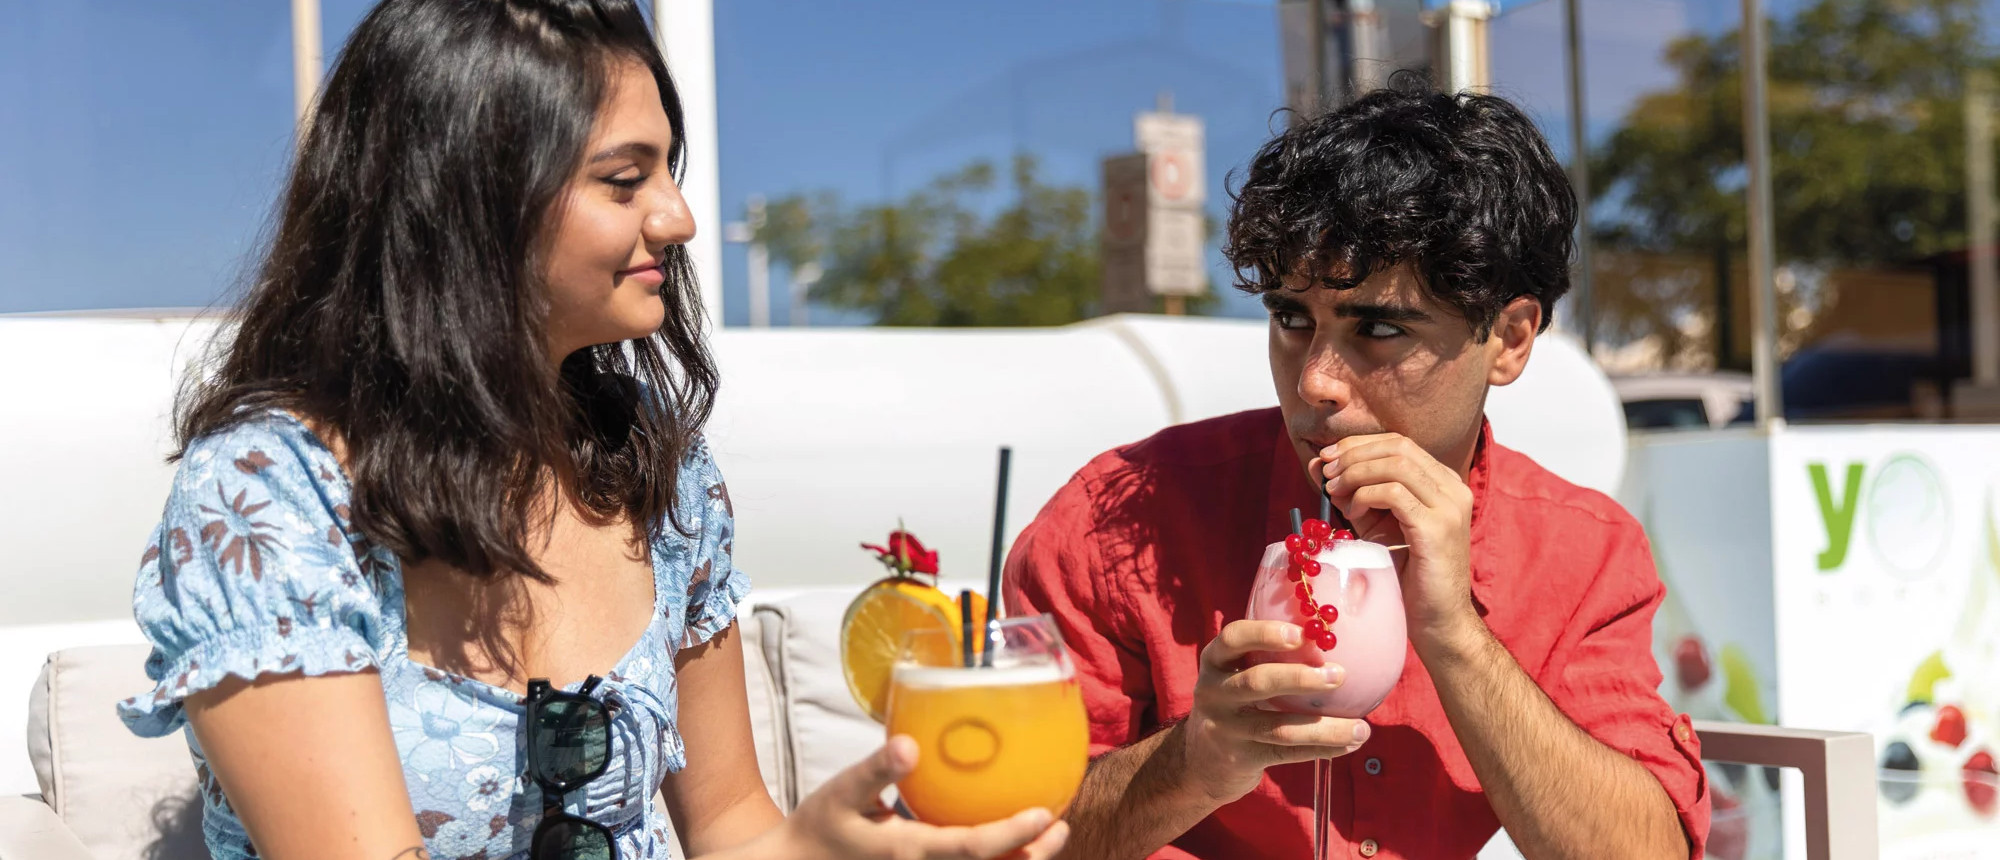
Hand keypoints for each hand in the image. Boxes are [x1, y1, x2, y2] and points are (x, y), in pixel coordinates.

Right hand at [770, 736, 1068, 859]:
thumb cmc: (819, 827)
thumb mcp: (841, 794)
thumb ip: (875, 771)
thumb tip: (909, 744)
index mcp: (908, 854)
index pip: (973, 849)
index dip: (1013, 835)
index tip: (1046, 813)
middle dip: (1033, 855)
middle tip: (1061, 826)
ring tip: (1049, 834)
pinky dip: (996, 858)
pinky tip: (1012, 841)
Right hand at [1177, 619, 1372, 803]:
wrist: (1199, 762)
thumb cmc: (1235, 705)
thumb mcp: (1235, 676)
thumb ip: (1267, 659)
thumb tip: (1332, 641)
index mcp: (1215, 662)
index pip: (1233, 638)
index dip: (1265, 634)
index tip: (1301, 634)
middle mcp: (1214, 692)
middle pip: (1257, 682)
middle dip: (1301, 678)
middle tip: (1340, 675)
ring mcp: (1225, 728)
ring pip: (1279, 727)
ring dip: (1325, 727)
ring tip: (1361, 727)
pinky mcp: (1239, 757)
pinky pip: (1286, 753)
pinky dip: (1321, 749)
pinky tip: (1349, 744)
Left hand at [1312, 433, 1478, 650]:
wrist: (1437, 621)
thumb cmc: (1407, 575)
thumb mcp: (1376, 525)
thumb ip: (1353, 494)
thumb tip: (1318, 466)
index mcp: (1443, 483)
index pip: (1399, 443)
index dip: (1358, 444)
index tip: (1326, 457)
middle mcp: (1453, 488)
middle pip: (1398, 446)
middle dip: (1353, 454)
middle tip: (1325, 472)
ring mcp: (1450, 507)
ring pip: (1396, 464)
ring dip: (1356, 473)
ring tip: (1334, 491)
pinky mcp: (1438, 527)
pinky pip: (1394, 493)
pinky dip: (1365, 496)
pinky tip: (1352, 513)